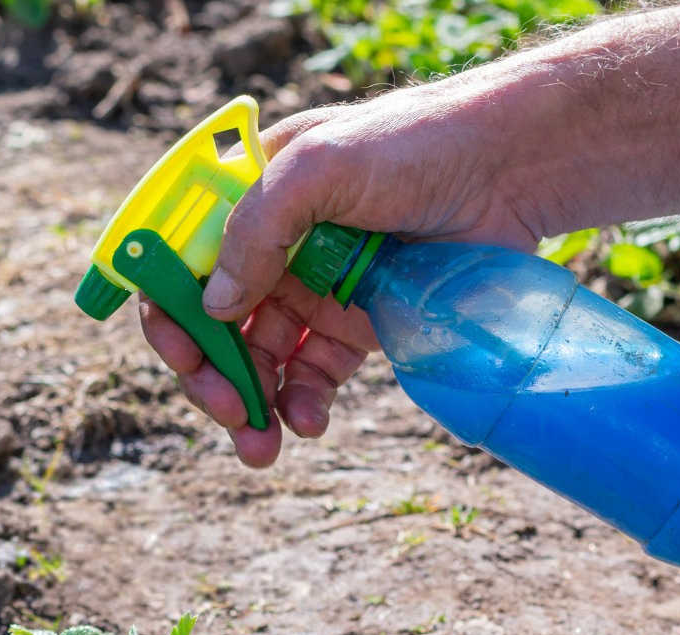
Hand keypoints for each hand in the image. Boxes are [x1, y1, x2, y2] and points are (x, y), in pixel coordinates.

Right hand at [141, 82, 552, 466]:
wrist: (511, 170)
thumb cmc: (414, 145)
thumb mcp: (322, 166)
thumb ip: (257, 227)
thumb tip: (215, 307)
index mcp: (247, 198)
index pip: (179, 261)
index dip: (168, 309)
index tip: (181, 351)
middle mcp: (272, 247)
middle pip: (212, 323)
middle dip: (208, 373)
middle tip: (225, 408)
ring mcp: (313, 290)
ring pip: (257, 360)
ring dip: (248, 404)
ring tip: (259, 445)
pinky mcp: (356, 327)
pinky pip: (311, 377)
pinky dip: (300, 406)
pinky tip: (305, 423)